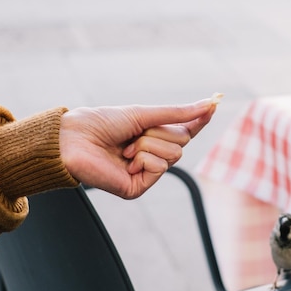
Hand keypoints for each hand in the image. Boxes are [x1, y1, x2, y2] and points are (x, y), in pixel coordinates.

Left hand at [59, 97, 216, 198]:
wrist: (75, 139)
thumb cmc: (103, 123)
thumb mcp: (144, 114)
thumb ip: (178, 113)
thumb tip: (209, 105)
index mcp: (154, 136)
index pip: (186, 129)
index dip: (199, 119)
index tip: (215, 103)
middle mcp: (154, 155)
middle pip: (182, 141)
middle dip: (160, 132)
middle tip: (135, 133)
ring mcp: (148, 172)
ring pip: (174, 154)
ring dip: (149, 144)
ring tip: (126, 148)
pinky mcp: (140, 187)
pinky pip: (160, 167)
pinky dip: (144, 158)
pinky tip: (126, 161)